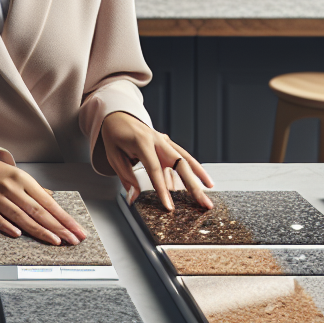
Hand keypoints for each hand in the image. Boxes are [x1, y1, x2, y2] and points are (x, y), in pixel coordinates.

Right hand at [0, 158, 87, 244]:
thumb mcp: (16, 175)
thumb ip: (34, 189)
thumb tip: (52, 199)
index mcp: (22, 179)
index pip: (48, 202)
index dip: (64, 217)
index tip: (77, 230)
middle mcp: (11, 188)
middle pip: (38, 211)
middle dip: (58, 227)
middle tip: (73, 239)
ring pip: (20, 216)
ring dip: (39, 230)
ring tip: (55, 241)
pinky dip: (7, 226)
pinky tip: (18, 235)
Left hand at [100, 111, 214, 211]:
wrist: (118, 115)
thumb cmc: (115, 136)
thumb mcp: (114, 156)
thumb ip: (126, 176)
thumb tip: (134, 198)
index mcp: (142, 141)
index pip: (155, 169)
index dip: (162, 190)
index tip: (169, 207)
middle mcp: (157, 139)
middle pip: (179, 164)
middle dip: (193, 185)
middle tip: (204, 202)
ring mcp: (164, 140)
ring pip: (186, 158)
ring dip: (199, 176)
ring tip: (209, 191)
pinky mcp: (168, 143)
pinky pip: (183, 156)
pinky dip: (194, 169)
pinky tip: (202, 181)